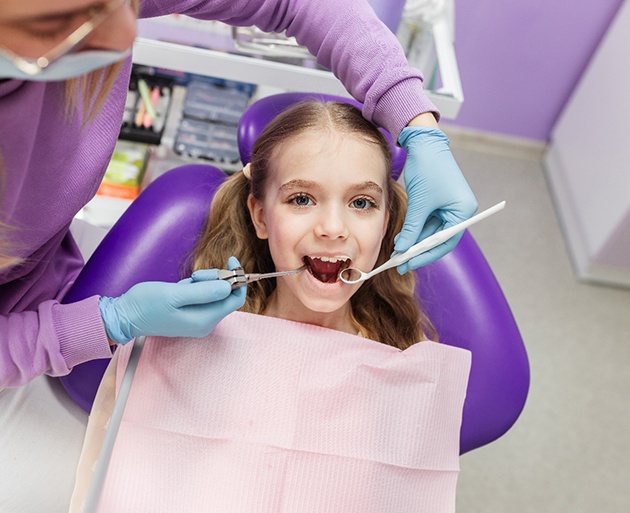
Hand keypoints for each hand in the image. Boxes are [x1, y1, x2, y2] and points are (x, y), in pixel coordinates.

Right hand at [99, 257, 245, 343]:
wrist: (125, 315)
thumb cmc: (146, 305)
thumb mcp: (175, 294)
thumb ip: (204, 292)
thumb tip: (228, 286)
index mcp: (204, 320)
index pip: (235, 299)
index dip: (238, 279)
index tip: (231, 260)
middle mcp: (205, 323)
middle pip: (225, 294)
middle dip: (214, 279)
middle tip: (194, 276)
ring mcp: (198, 319)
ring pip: (214, 292)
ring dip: (202, 282)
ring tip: (182, 285)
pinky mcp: (191, 314)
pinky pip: (202, 295)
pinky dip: (194, 287)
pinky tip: (180, 289)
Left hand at [395, 126, 477, 272]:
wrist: (424, 143)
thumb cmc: (428, 169)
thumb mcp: (419, 203)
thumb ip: (412, 228)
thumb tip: (402, 250)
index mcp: (463, 212)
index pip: (445, 242)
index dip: (425, 255)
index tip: (407, 263)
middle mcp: (459, 211)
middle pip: (438, 240)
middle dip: (418, 251)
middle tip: (399, 262)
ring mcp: (449, 207)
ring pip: (430, 233)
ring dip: (414, 242)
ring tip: (397, 252)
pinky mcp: (438, 203)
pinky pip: (426, 223)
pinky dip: (414, 231)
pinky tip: (402, 239)